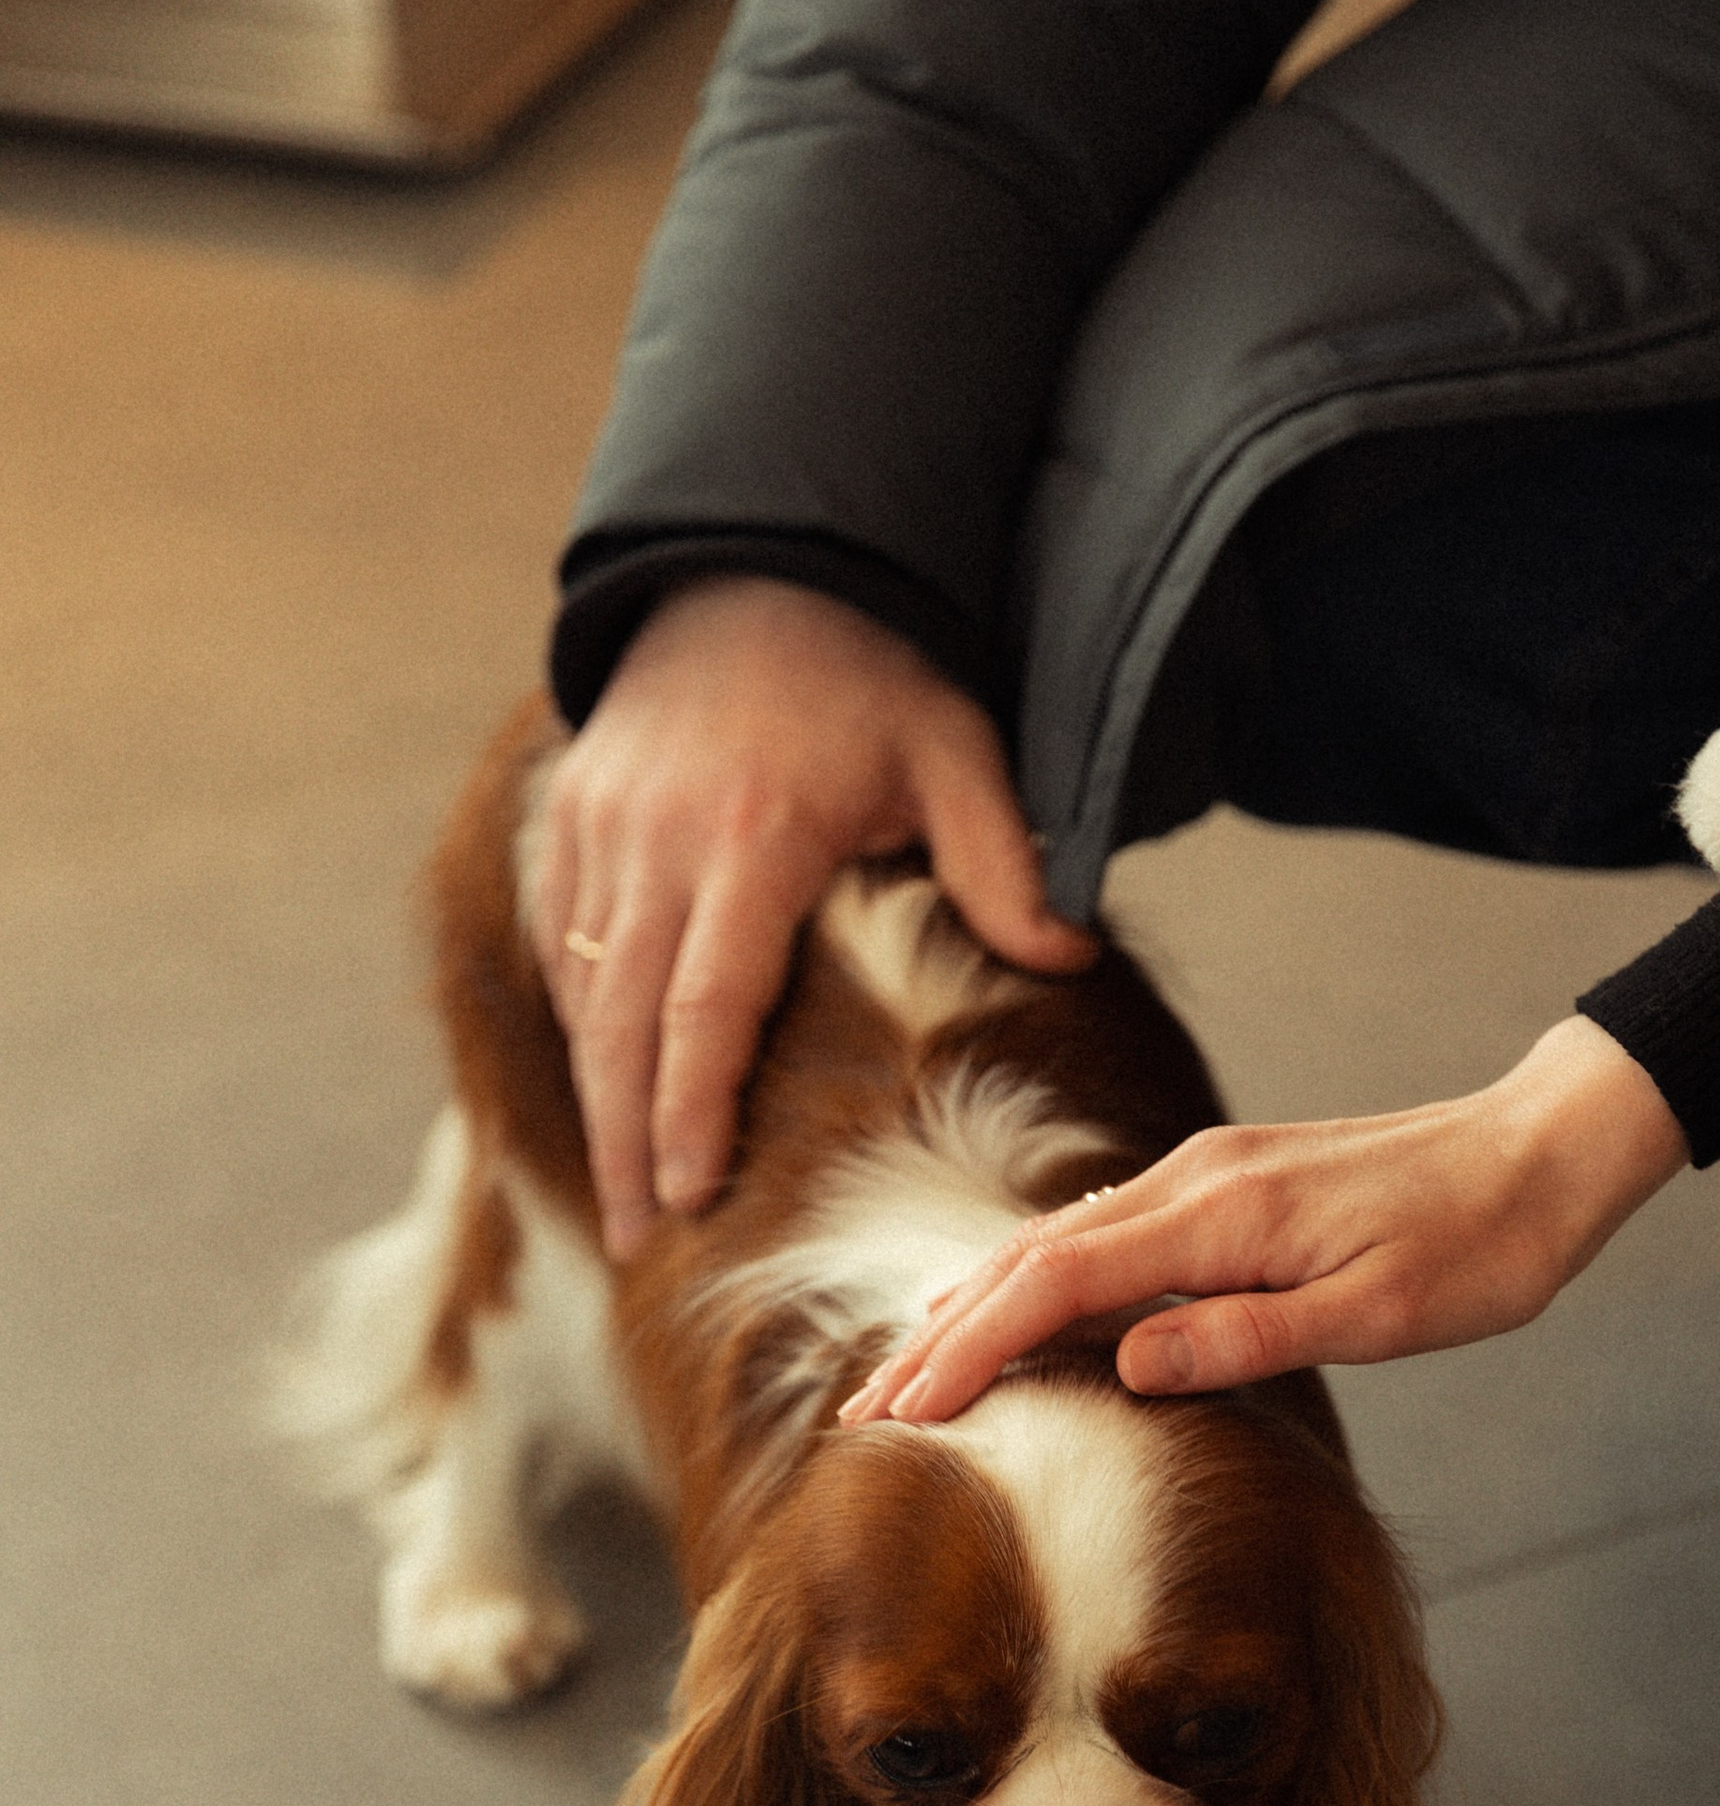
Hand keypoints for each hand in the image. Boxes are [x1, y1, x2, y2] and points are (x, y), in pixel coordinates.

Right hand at [532, 575, 1095, 1259]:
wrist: (757, 564)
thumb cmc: (873, 670)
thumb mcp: (956, 748)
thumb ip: (1003, 860)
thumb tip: (1069, 960)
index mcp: (750, 841)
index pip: (705, 1009)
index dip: (690, 1114)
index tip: (689, 1199)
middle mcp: (654, 841)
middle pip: (623, 1025)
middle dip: (625, 1142)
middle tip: (638, 1241)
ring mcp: (598, 828)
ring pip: (583, 993)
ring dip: (595, 1101)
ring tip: (621, 1200)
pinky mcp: (567, 818)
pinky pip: (564, 942)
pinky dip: (579, 1021)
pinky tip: (603, 1093)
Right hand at [841, 1019, 1689, 1422]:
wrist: (1544, 1153)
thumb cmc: (1480, 1246)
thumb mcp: (1379, 1313)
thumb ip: (1246, 1337)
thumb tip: (1123, 1364)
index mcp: (1222, 1215)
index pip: (1056, 1284)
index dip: (971, 1348)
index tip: (906, 1411)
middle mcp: (1194, 1181)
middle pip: (1030, 1260)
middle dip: (942, 1338)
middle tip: (867, 1414)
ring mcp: (1207, 1177)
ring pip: (1056, 1242)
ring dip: (976, 1309)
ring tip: (908, 1373)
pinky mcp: (1228, 1187)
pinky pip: (1101, 1233)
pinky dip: (1035, 1279)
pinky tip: (1009, 1308)